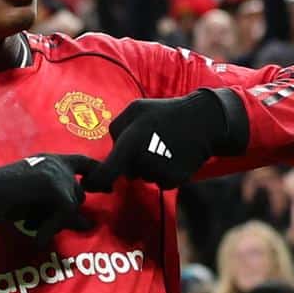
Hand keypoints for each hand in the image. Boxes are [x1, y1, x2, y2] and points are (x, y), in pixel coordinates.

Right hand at [0, 153, 97, 242]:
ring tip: (30, 224)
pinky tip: (36, 236)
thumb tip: (88, 224)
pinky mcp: (55, 189)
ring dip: (54, 221)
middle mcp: (55, 163)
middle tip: (41, 222)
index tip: (108, 187)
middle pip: (77, 195)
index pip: (82, 162)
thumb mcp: (33, 199)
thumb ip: (58, 205)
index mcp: (48, 160)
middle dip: (66, 213)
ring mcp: (56, 174)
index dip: (97, 173)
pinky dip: (49, 230)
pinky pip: (63, 217)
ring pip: (71, 206)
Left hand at [83, 91, 241, 191]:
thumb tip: (111, 147)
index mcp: (130, 143)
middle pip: (127, 172)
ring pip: (144, 176)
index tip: (89, 185)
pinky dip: (163, 172)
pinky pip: (159, 182)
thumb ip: (116, 127)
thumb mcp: (136, 108)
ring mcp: (160, 174)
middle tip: (148, 142)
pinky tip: (173, 155)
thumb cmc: (166, 112)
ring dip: (148, 166)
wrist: (204, 122)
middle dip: (131, 162)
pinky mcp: (174, 181)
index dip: (95, 182)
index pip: (107, 172)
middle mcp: (143, 162)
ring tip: (163, 145)